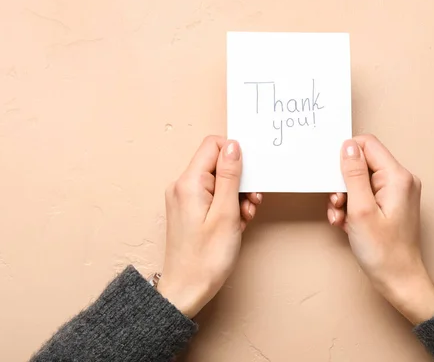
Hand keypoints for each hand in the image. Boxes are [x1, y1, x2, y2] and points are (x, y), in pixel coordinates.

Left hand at [156, 136, 260, 317]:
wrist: (188, 289)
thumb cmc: (206, 257)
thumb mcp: (226, 212)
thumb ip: (230, 175)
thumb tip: (234, 145)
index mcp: (189, 182)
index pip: (213, 145)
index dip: (235, 155)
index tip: (249, 175)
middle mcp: (183, 185)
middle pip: (218, 163)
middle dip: (239, 180)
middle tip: (250, 202)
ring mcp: (185, 197)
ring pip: (219, 181)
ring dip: (237, 195)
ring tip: (243, 217)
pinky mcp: (189, 209)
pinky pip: (213, 195)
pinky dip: (228, 205)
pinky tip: (236, 223)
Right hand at [328, 134, 433, 324]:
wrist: (399, 281)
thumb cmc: (383, 252)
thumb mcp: (360, 210)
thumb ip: (353, 174)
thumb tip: (348, 146)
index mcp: (397, 177)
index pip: (367, 145)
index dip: (346, 156)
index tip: (334, 176)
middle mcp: (400, 180)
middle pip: (362, 164)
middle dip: (343, 183)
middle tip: (337, 204)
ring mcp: (396, 193)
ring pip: (360, 181)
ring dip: (345, 198)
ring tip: (341, 218)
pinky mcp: (390, 204)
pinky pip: (365, 195)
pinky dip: (352, 207)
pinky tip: (346, 223)